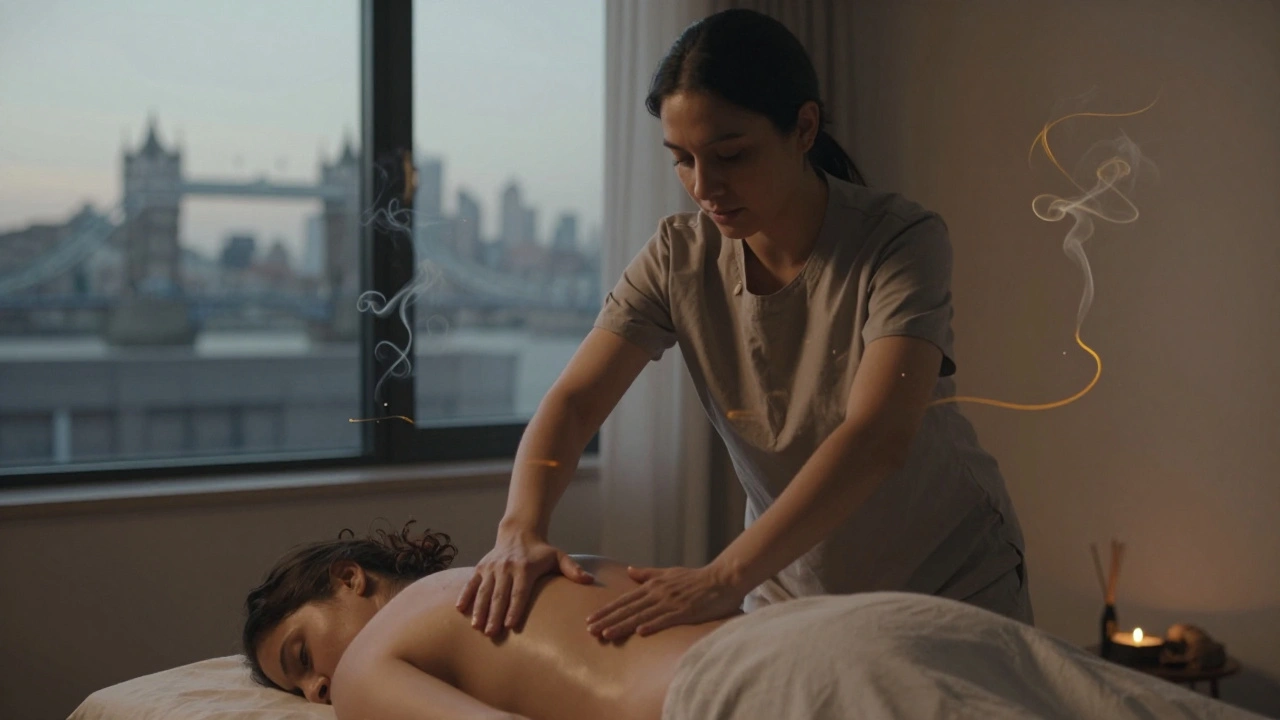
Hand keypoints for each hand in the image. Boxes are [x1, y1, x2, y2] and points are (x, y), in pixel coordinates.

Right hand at [455, 527, 593, 636]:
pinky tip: (460, 610)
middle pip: (500, 595)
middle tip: (492, 633)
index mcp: (525, 568)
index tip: (510, 624)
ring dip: (480, 609)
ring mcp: (492, 568)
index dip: (514, 608)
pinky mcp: (481, 567)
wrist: (518, 532)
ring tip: (477, 627)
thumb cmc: (541, 551)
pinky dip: (465, 595)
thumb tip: (589, 581)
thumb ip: (573, 569)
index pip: (519, 592)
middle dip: (495, 614)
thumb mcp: (558, 556)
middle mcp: (506, 568)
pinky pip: (471, 583)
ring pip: (484, 591)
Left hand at [585, 564, 743, 640]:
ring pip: (642, 616)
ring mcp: (671, 602)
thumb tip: (629, 571)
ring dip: (622, 625)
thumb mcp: (668, 573)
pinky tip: (639, 633)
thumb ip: (647, 574)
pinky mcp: (685, 611)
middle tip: (589, 630)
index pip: (624, 600)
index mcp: (653, 585)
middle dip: (607, 620)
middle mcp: (658, 593)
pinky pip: (666, 619)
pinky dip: (652, 625)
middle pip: (628, 609)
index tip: (590, 619)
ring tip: (606, 635)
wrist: (721, 579)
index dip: (607, 610)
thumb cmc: (695, 578)